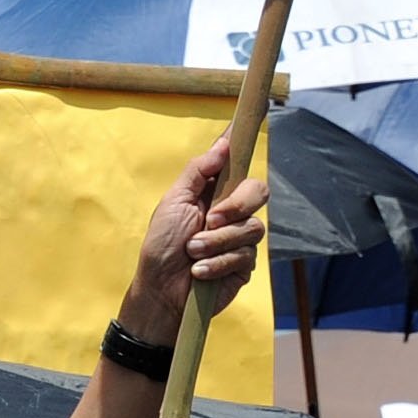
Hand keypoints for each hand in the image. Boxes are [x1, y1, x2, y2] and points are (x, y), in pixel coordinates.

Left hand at [123, 144, 274, 339]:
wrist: (160, 290)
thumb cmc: (162, 245)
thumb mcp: (174, 202)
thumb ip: (198, 172)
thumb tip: (223, 144)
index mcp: (214, 192)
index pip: (236, 164)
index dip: (243, 145)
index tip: (244, 127)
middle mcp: (232, 212)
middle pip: (258, 191)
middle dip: (235, 206)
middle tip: (210, 220)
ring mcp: (240, 239)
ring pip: (252, 228)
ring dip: (217, 242)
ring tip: (192, 252)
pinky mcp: (245, 265)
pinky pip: (245, 256)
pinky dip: (217, 263)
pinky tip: (199, 272)